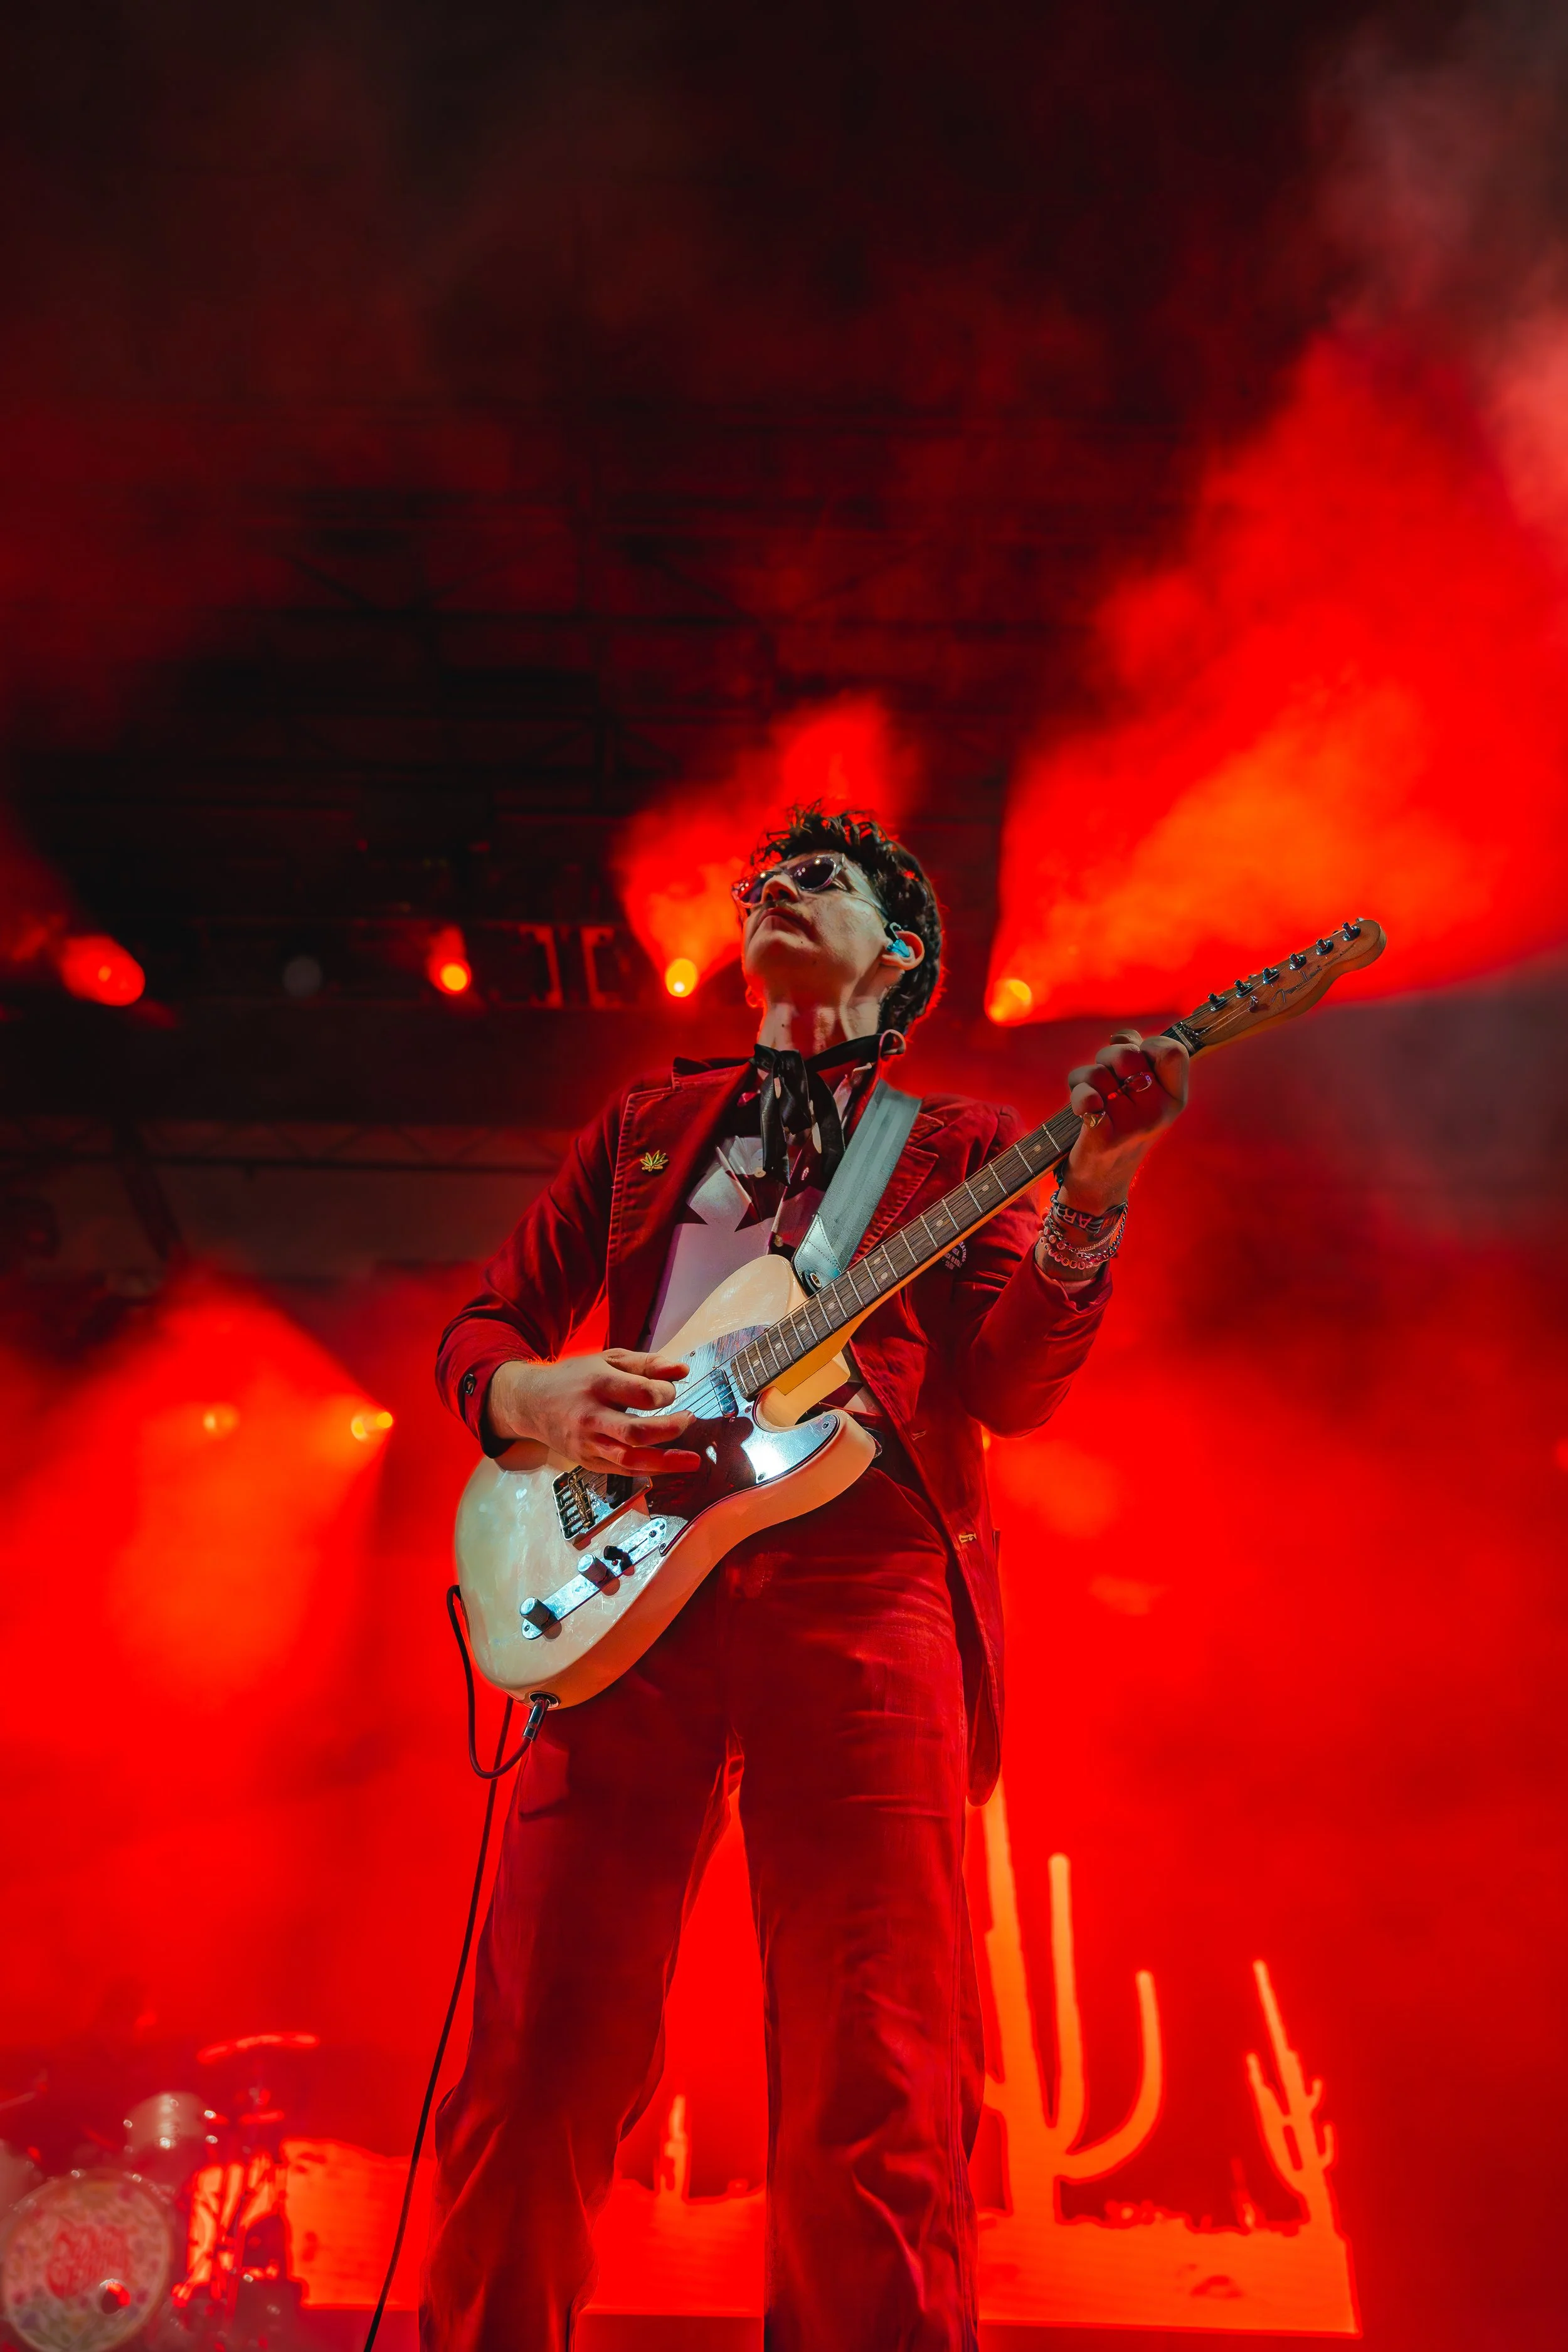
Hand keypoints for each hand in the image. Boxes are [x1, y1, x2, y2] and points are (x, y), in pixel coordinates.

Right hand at [485, 1349, 700, 1473]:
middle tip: (689, 1419)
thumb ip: (647, 1363)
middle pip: (637, 1432)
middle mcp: (591, 1417)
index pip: (642, 1393)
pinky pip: (622, 1471)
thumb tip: (683, 1370)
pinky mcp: (587, 1461)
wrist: (531, 1403)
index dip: (665, 1393)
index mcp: (598, 1384)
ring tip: (693, 1460)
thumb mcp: (608, 1360)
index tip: (669, 1392)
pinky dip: (648, 1470)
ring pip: (630, 1459)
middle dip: (670, 1429)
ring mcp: (587, 1443)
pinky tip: (668, 1465)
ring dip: (666, 1462)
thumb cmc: (576, 1377)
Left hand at [1062, 1028, 1188, 1214]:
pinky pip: (1087, 1097)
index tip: (1134, 1057)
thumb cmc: (1119, 1128)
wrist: (1102, 1182)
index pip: (1172, 1051)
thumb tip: (1123, 1037)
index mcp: (1175, 1098)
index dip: (1146, 1044)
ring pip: (1099, 1073)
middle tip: (1103, 1077)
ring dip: (1083, 1077)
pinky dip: (1078, 1096)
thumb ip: (1138, 1059)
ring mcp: (1134, 1126)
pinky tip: (1081, 1109)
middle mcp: (1159, 1112)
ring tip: (1087, 1096)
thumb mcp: (1141, 1097)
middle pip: (1128, 1054)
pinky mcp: (1105, 1138)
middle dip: (1106, 1056)